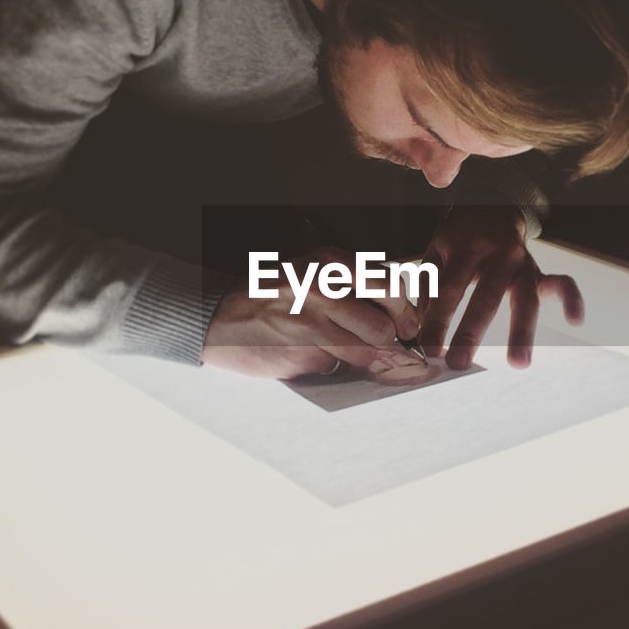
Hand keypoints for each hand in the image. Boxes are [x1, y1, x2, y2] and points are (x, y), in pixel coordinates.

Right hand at [201, 247, 421, 379]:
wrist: (221, 317)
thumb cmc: (275, 296)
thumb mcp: (314, 273)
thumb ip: (354, 287)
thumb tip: (403, 316)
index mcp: (331, 262)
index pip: (391, 287)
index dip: (405, 312)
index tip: (407, 325)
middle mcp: (324, 287)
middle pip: (386, 325)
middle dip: (391, 339)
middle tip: (386, 343)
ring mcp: (312, 322)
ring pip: (367, 351)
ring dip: (364, 357)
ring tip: (344, 347)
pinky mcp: (302, 352)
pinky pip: (340, 366)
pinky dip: (335, 366)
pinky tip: (315, 353)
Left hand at [419, 206, 583, 368]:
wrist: (491, 209)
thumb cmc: (458, 240)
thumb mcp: (435, 251)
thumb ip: (428, 286)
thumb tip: (421, 327)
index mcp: (467, 247)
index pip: (449, 288)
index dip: (438, 320)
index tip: (428, 349)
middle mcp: (498, 254)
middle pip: (486, 296)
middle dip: (471, 332)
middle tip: (458, 363)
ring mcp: (523, 263)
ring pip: (526, 298)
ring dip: (522, 331)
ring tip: (518, 363)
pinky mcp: (540, 271)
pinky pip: (563, 283)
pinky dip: (572, 299)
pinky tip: (575, 320)